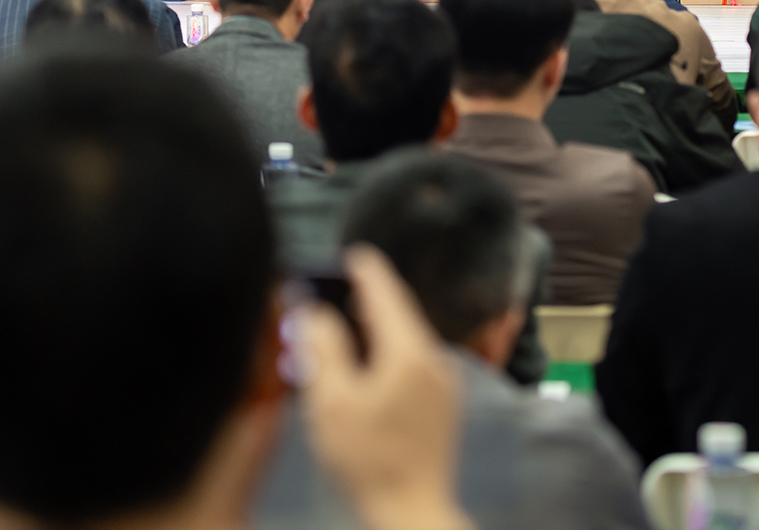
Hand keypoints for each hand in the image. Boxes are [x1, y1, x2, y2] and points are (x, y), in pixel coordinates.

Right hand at [304, 246, 472, 529]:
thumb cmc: (367, 458)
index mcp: (409, 350)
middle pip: (395, 315)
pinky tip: (361, 372)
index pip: (385, 291)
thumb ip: (323, 347)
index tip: (347, 254)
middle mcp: (434, 358)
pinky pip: (411, 364)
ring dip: (371, 334)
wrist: (412, 512)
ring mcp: (444, 383)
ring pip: (403, 341)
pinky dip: (385, 357)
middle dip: (360, 305)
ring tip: (336, 336)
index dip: (362, 269)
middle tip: (327, 300)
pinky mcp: (442, 406)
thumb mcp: (331, 401)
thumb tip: (315, 311)